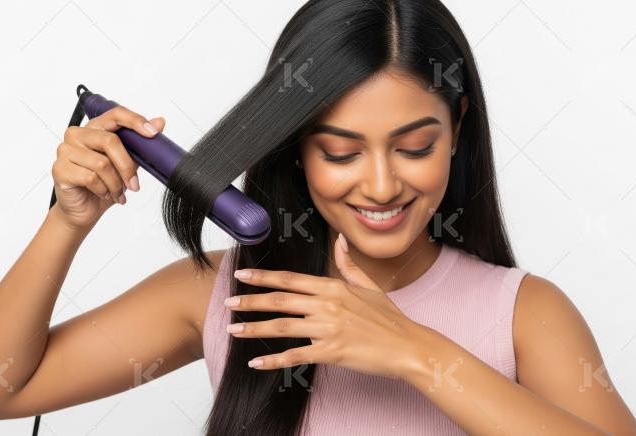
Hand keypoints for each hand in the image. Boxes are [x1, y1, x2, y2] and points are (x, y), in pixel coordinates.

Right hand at [51, 106, 165, 229]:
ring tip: (117, 193)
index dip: (135, 121)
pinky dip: (103, 190)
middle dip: (127, 167)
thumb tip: (160, 121)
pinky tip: (104, 194)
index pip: (115, 114)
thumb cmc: (103, 185)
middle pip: (110, 141)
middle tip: (134, 185)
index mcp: (94, 128)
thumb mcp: (127, 163)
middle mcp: (77, 134)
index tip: (153, 133)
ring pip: (102, 163)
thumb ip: (139, 143)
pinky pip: (90, 178)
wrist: (84, 210)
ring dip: (116, 184)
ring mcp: (65, 150)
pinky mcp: (60, 169)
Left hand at [225, 233, 427, 379]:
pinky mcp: (331, 352)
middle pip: (279, 300)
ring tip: (233, 330)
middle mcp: (327, 304)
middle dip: (249, 301)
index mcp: (333, 287)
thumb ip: (348, 265)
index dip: (263, 277)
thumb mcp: (369, 286)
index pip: (290, 279)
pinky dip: (273, 361)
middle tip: (227, 303)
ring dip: (253, 329)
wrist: (408, 346)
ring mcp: (328, 328)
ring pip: (281, 327)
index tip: (242, 275)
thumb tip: (339, 242)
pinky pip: (295, 356)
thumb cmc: (389, 318)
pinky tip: (256, 363)